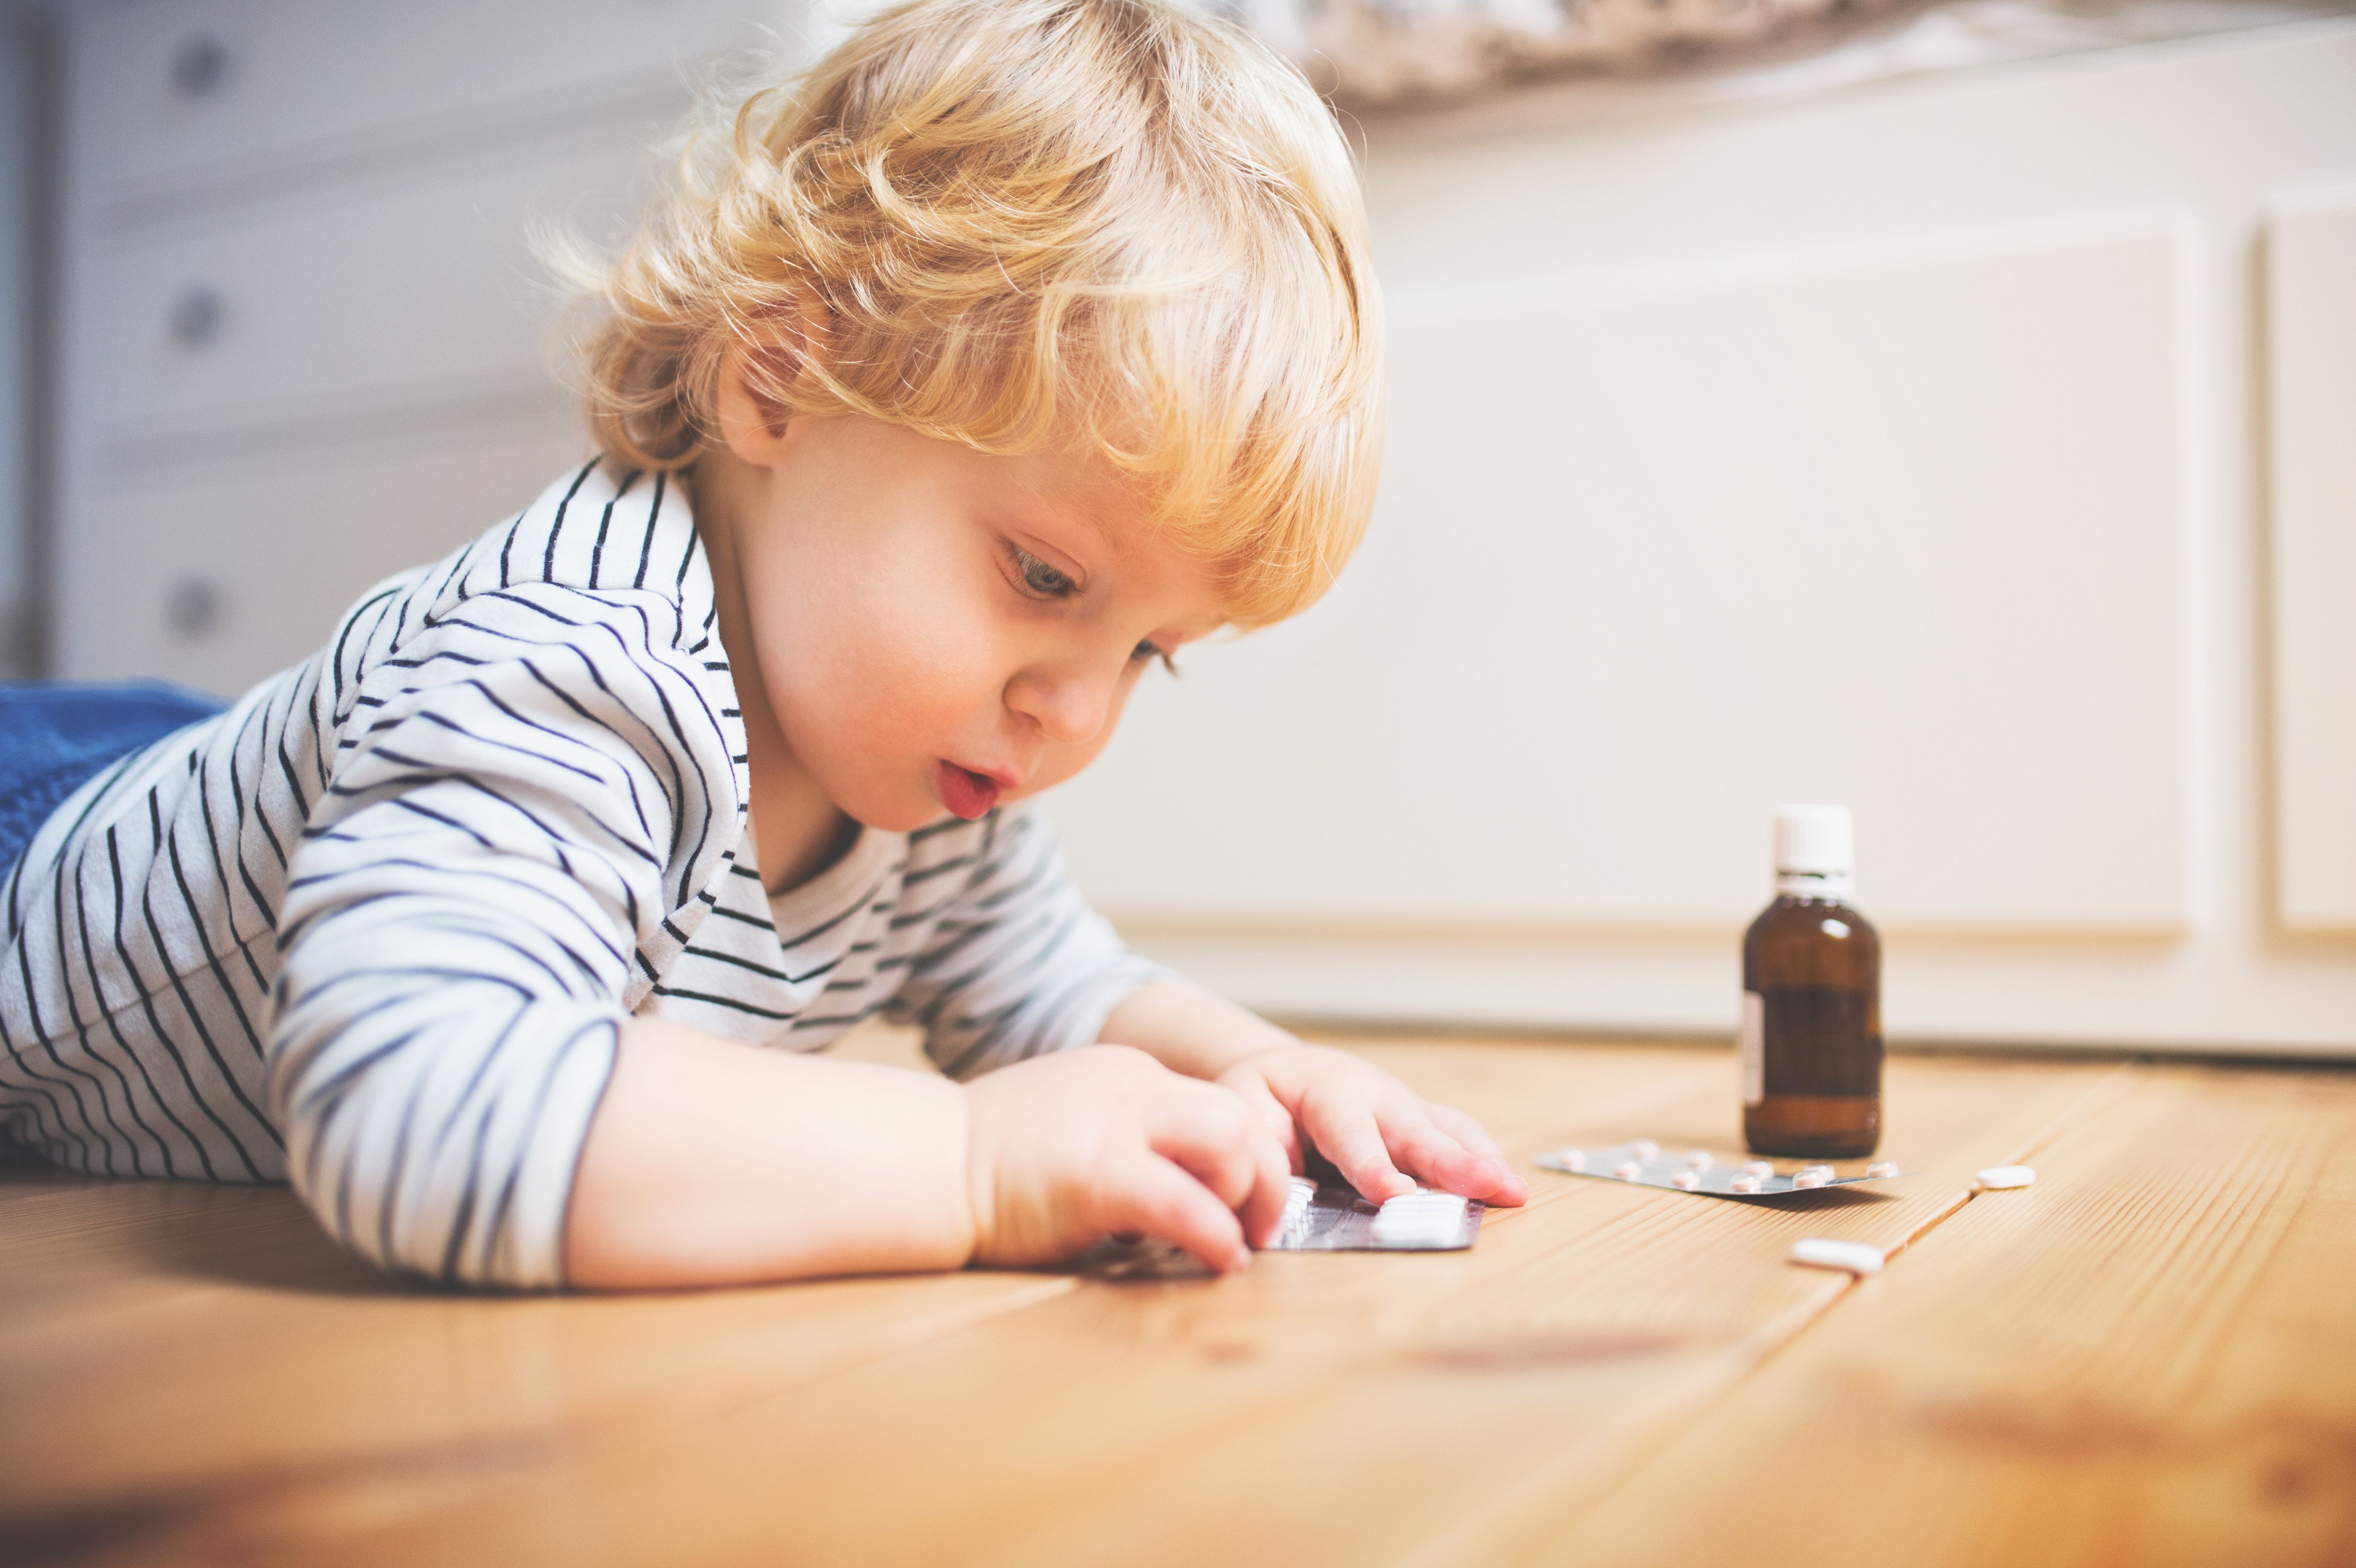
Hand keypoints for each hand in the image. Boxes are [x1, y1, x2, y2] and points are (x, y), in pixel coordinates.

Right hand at [962, 1045, 1293, 1272]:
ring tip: (1237, 1241)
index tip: (1241, 1201)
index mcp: (1125, 1074)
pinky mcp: (1098, 1172)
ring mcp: (1114, 1124)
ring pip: (1229, 1139)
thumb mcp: (1072, 1126)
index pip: (1213, 1103)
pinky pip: (1185, 1201)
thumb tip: (1178, 1190)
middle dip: (1265, 1172)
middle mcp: (1130, 1087)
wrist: (925, 1164)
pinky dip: (1215, 1235)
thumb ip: (1125, 1139)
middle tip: (1259, 1225)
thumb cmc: (990, 1164)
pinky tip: (1217, 1260)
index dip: (1240, 1157)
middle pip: (1237, 1113)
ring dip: (1247, 1195)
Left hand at [1215, 1044, 1528, 1208]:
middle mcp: (1378, 1097)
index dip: (1373, 1165)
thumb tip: (1264, 1210)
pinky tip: (1505, 1187)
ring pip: (1447, 1132)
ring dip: (1480, 1162)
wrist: (1287, 1071)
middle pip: (1417, 1132)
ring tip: (1512, 1192)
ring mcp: (1407, 1108)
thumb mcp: (1240, 1109)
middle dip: (1453, 1162)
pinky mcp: (1423, 1122)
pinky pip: (1457, 1136)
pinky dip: (1482, 1158)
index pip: (1353, 1134)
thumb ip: (1256, 1154)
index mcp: (1328, 1093)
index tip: (1395, 1194)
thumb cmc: (1261, 1097)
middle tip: (1489, 1186)